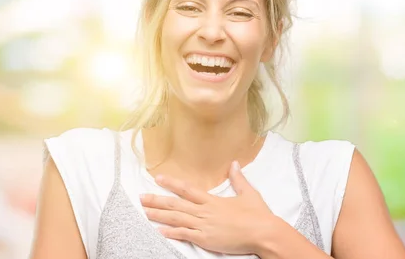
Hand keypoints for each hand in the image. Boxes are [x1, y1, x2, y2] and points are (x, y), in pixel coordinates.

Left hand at [140, 161, 277, 254]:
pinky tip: (160, 231)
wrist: (263, 232)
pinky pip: (185, 235)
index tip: (158, 178)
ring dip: (159, 215)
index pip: (188, 190)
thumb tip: (234, 164)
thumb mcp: (249, 193)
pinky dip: (171, 233)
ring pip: (176, 219)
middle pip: (176, 204)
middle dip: (157, 200)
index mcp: (213, 201)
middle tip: (140, 198)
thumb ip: (238, 179)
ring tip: (144, 213)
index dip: (172, 184)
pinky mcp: (206, 239)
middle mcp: (206, 211)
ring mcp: (204, 226)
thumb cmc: (258, 215)